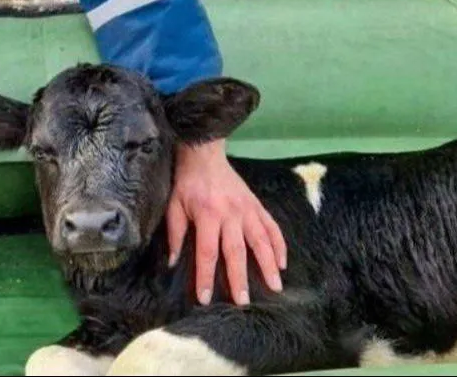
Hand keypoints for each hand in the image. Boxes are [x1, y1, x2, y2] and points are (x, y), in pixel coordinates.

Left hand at [167, 138, 286, 305]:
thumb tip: (173, 263)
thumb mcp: (174, 206)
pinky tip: (283, 262)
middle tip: (244, 302)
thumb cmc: (187, 183)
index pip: (207, 251)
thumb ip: (175, 234)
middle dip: (239, 278)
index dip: (206, 276)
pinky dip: (279, 244)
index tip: (205, 298)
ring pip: (261, 240)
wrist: (204, 153)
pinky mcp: (256, 204)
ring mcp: (246, 209)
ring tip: (275, 287)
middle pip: (236, 251)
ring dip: (268, 264)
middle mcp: (230, 213)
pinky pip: (271, 226)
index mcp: (207, 215)